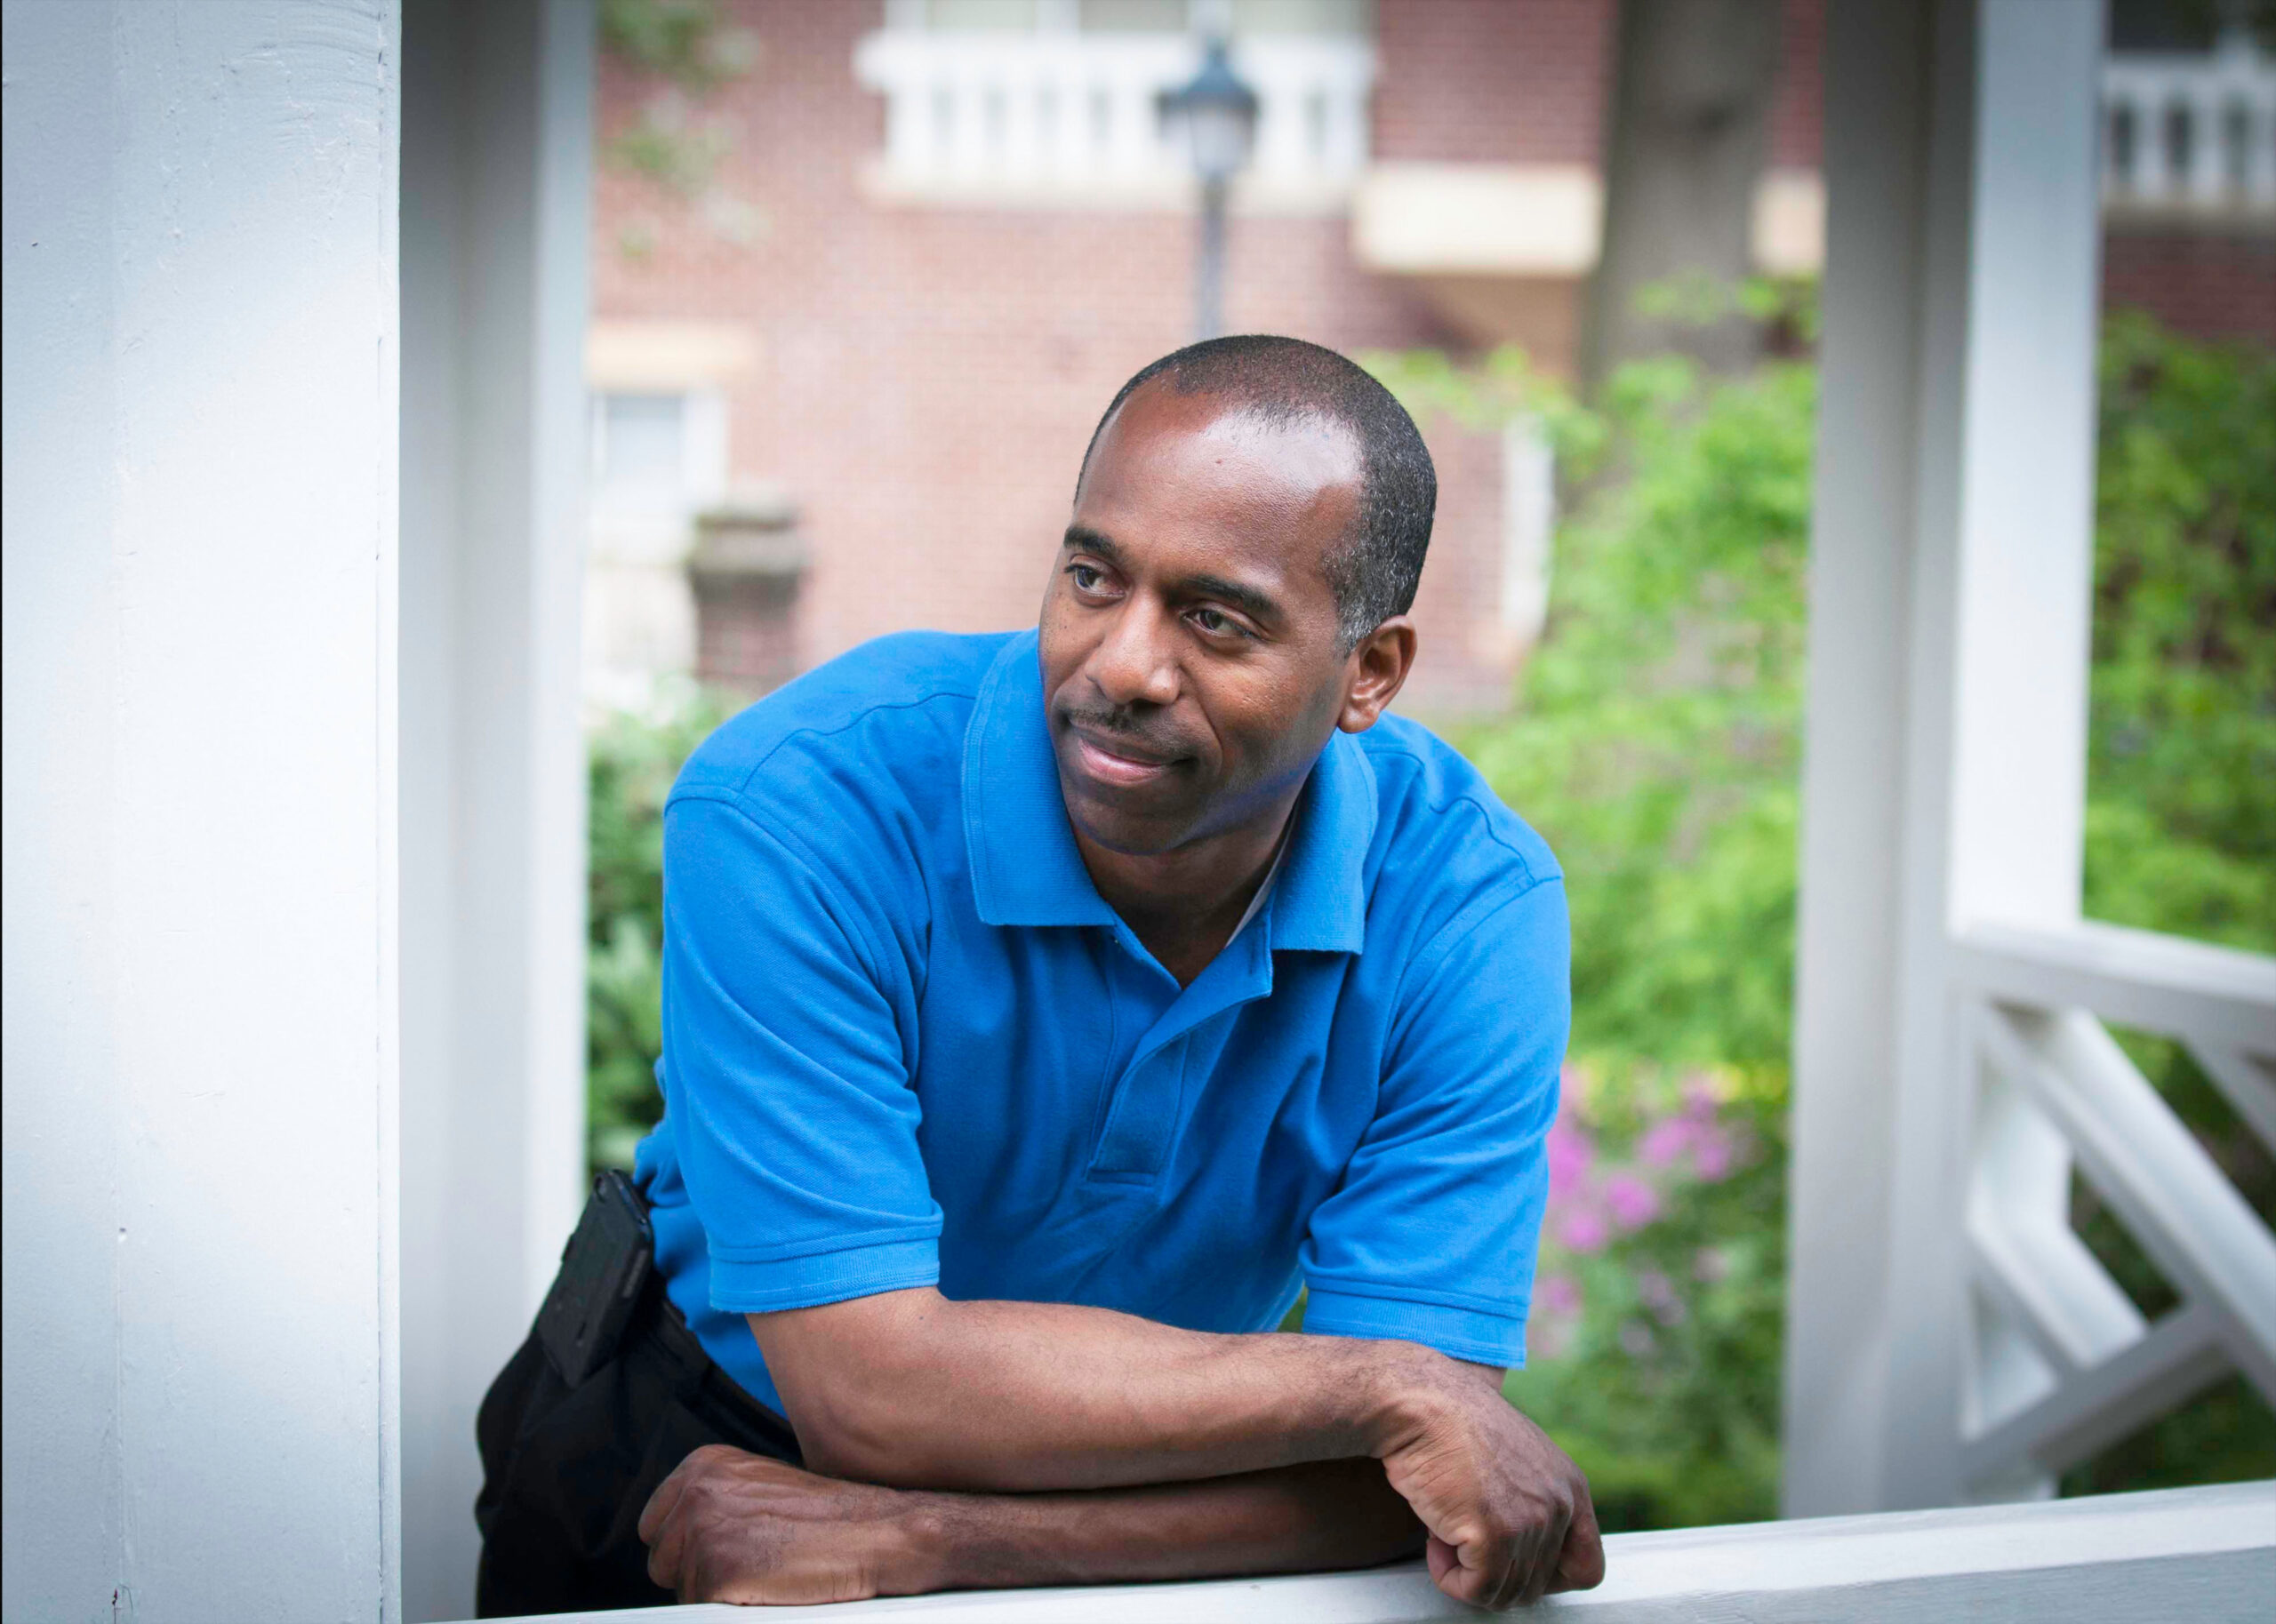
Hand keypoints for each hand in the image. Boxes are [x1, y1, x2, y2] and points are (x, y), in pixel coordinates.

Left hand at [639, 1444, 929, 1603]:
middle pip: (661, 1562)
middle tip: (752, 1564)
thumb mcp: (759, 1487)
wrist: (874, 1533)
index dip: (686, 1549)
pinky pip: (702, 1612)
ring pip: (683, 1592)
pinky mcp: (717, 1571)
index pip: (654, 1526)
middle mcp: (696, 1492)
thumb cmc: (827, 1517)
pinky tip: (769, 1588)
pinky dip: (734, 1608)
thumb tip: (679, 1537)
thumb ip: (715, 1502)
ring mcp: (704, 1531)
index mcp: (703, 1465)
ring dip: (717, 1594)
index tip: (724, 1551)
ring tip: (766, 1573)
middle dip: (697, 1573)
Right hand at [1373, 1358, 1604, 1609]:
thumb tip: (1522, 1553)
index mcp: (1572, 1487)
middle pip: (1536, 1587)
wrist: (1421, 1402)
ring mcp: (1531, 1522)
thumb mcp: (1515, 1458)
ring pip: (1504, 1594)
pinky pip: (1476, 1590)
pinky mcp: (1495, 1535)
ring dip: (1466, 1572)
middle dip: (1493, 1571)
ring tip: (1445, 1529)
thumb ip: (1534, 1501)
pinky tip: (1435, 1539)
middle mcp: (1559, 1506)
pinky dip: (1449, 1576)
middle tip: (1463, 1536)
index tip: (1510, 1562)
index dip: (1547, 1578)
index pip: (1587, 1568)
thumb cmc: (1453, 1425)